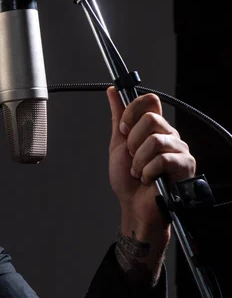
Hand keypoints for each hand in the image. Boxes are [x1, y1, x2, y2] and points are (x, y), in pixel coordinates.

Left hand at [107, 87, 194, 282]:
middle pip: (151, 119)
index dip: (132, 112)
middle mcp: (169, 134)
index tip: (123, 130)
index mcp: (154, 127)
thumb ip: (118, 117)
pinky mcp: (185, 165)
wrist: (133, 206)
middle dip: (133, 142)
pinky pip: (162, 159)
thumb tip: (112, 91)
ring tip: (138, 172)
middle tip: (132, 157)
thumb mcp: (117, 143)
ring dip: (138, 161)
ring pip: (155, 140)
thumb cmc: (127, 179)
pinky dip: (147, 171)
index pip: (150, 100)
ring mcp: (179, 149)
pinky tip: (147, 179)